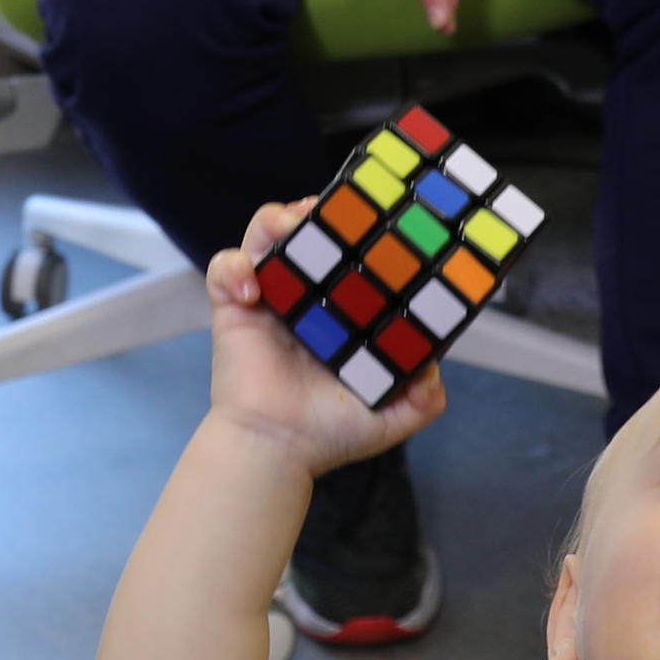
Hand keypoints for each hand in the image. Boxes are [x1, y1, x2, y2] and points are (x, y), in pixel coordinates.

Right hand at [203, 195, 441, 471]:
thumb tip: (435, 362)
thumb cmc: (329, 434)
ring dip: (278, 219)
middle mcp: (307, 296)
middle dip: (322, 208)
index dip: (365, 230)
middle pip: (312, 228)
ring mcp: (270, 297)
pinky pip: (225, 267)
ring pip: (267, 231)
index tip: (380, 221)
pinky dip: (234, 268)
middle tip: (334, 210)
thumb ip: (425, 394)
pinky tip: (251, 291)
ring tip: (290, 227)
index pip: (355, 252)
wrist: (278, 450)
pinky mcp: (233, 307)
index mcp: (343, 311)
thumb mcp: (394, 416)